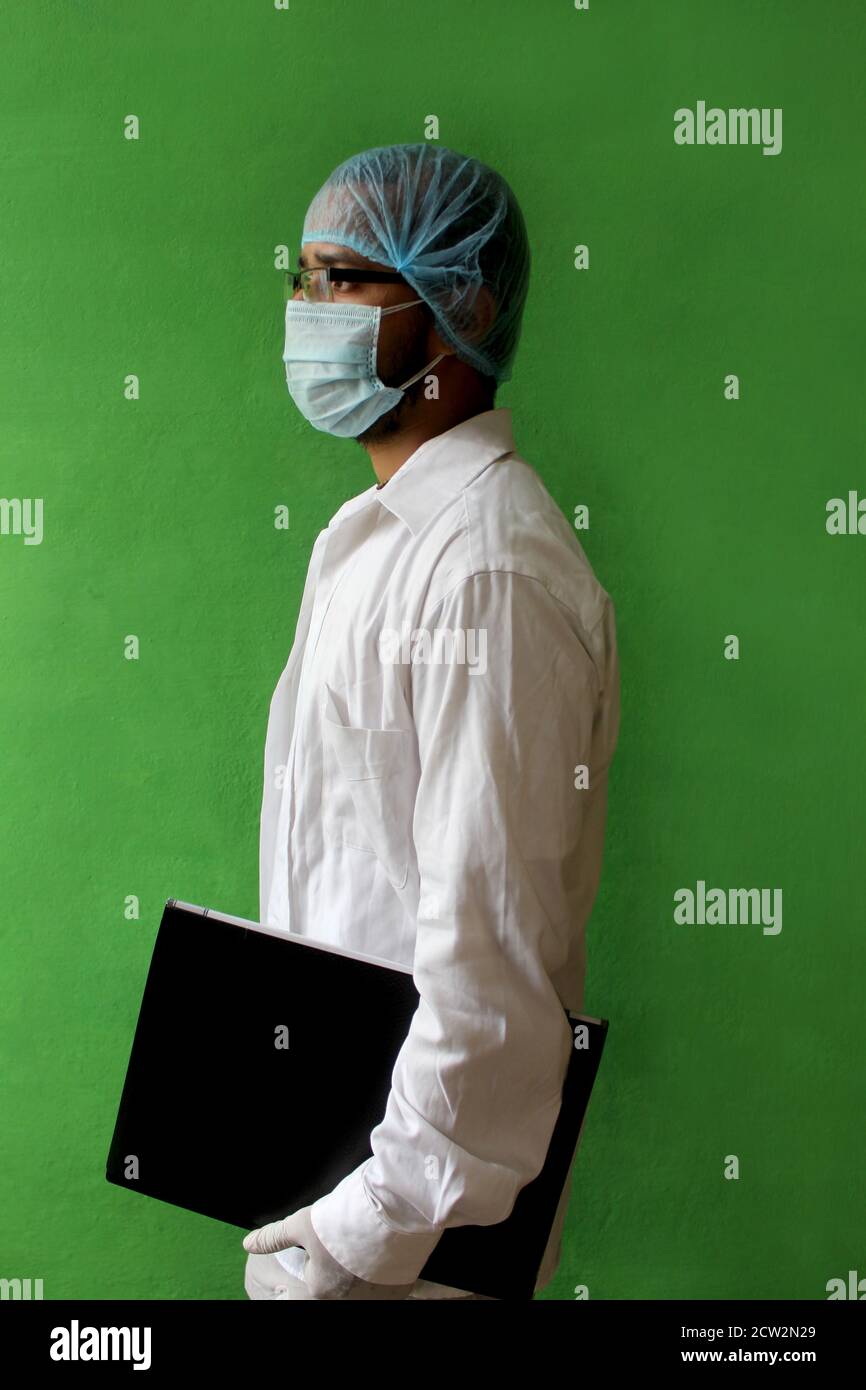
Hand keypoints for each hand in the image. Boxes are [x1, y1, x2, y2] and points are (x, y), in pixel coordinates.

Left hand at [242, 1204, 415, 1300]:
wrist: (394, 1212)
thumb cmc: (345, 1220)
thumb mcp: (303, 1223)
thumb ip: (274, 1237)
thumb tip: (249, 1243)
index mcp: (318, 1290)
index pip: (308, 1282)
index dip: (313, 1262)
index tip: (322, 1249)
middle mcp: (346, 1301)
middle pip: (336, 1284)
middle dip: (338, 1265)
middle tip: (347, 1239)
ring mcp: (374, 1300)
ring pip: (361, 1287)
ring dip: (360, 1270)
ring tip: (366, 1242)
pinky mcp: (398, 1292)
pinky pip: (384, 1286)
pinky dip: (382, 1272)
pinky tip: (384, 1251)